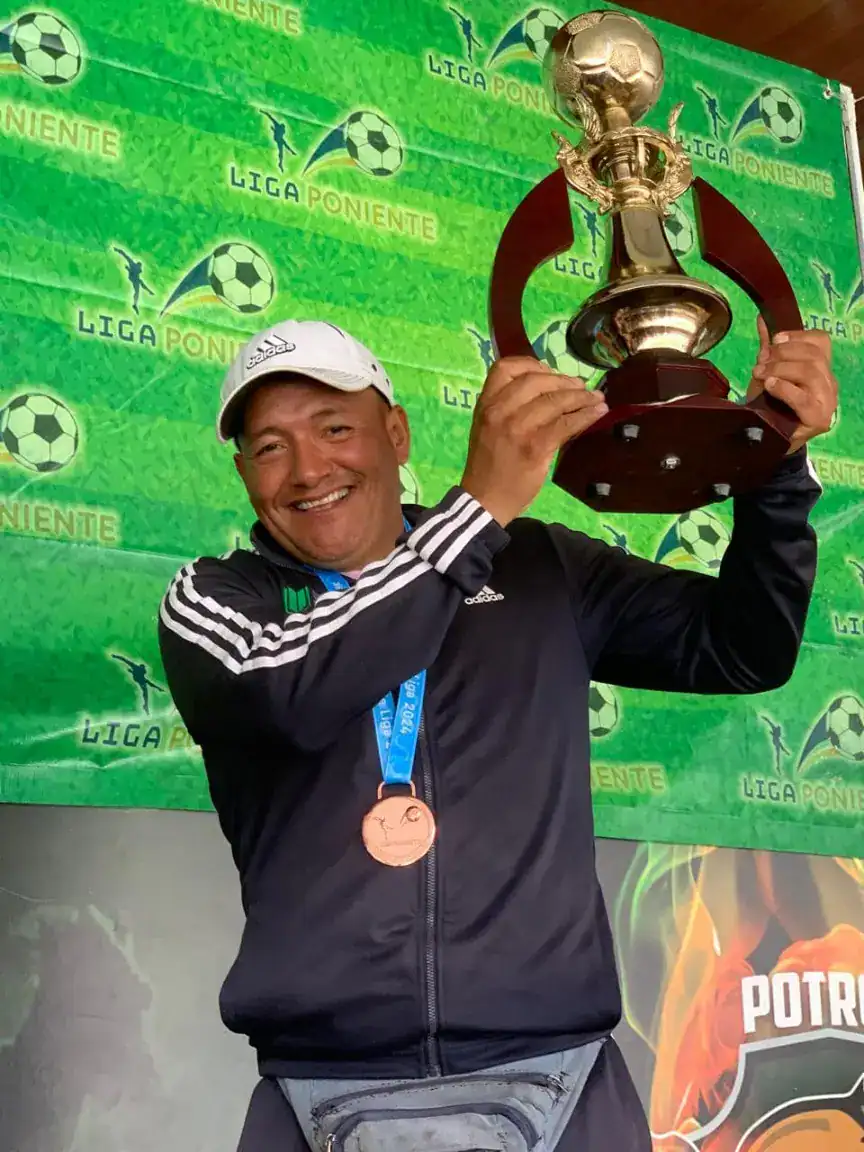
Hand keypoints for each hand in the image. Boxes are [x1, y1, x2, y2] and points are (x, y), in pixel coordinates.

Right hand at [460, 356, 607, 525]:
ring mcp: (517, 428)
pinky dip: (586, 416)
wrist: (485, 500)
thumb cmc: (490, 464)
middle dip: (564, 381)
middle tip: (581, 387)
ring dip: (582, 398)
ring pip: (555, 401)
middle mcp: (499, 411)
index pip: (505, 367)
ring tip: (597, 399)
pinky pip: (566, 424)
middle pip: (536, 380)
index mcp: (485, 404)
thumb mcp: (490, 428)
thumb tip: (549, 389)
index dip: (532, 364)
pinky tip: (597, 413)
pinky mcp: (535, 446)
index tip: (551, 372)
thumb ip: (509, 407)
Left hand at [747, 317, 837, 453]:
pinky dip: (784, 388)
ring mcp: (827, 402)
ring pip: (811, 373)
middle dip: (783, 355)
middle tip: (760, 363)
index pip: (821, 342)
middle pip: (814, 356)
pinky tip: (770, 386)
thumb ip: (769, 349)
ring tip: (761, 375)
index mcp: (821, 368)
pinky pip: (804, 398)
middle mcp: (829, 382)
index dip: (798, 336)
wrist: (766, 440)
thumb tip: (762, 319)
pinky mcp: (818, 419)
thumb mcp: (768, 373)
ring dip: (781, 369)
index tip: (775, 339)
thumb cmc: (770, 405)